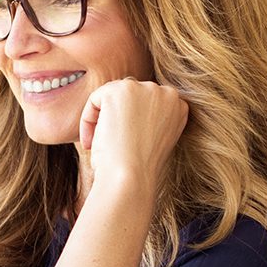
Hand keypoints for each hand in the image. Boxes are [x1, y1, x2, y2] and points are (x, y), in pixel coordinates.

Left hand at [77, 78, 187, 194]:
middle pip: (131, 95)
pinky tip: (92, 141)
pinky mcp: (120, 90)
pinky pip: (96, 99)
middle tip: (108, 144)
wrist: (131, 177)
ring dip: (102, 118)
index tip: (123, 145)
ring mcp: (145, 89)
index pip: (148, 103)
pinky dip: (88, 119)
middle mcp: (167, 93)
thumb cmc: (139, 169)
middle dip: (117, 117)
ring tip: (98, 144)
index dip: (132, 123)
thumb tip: (129, 113)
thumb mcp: (154, 141)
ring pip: (113, 95)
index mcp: (179, 107)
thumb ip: (150, 121)